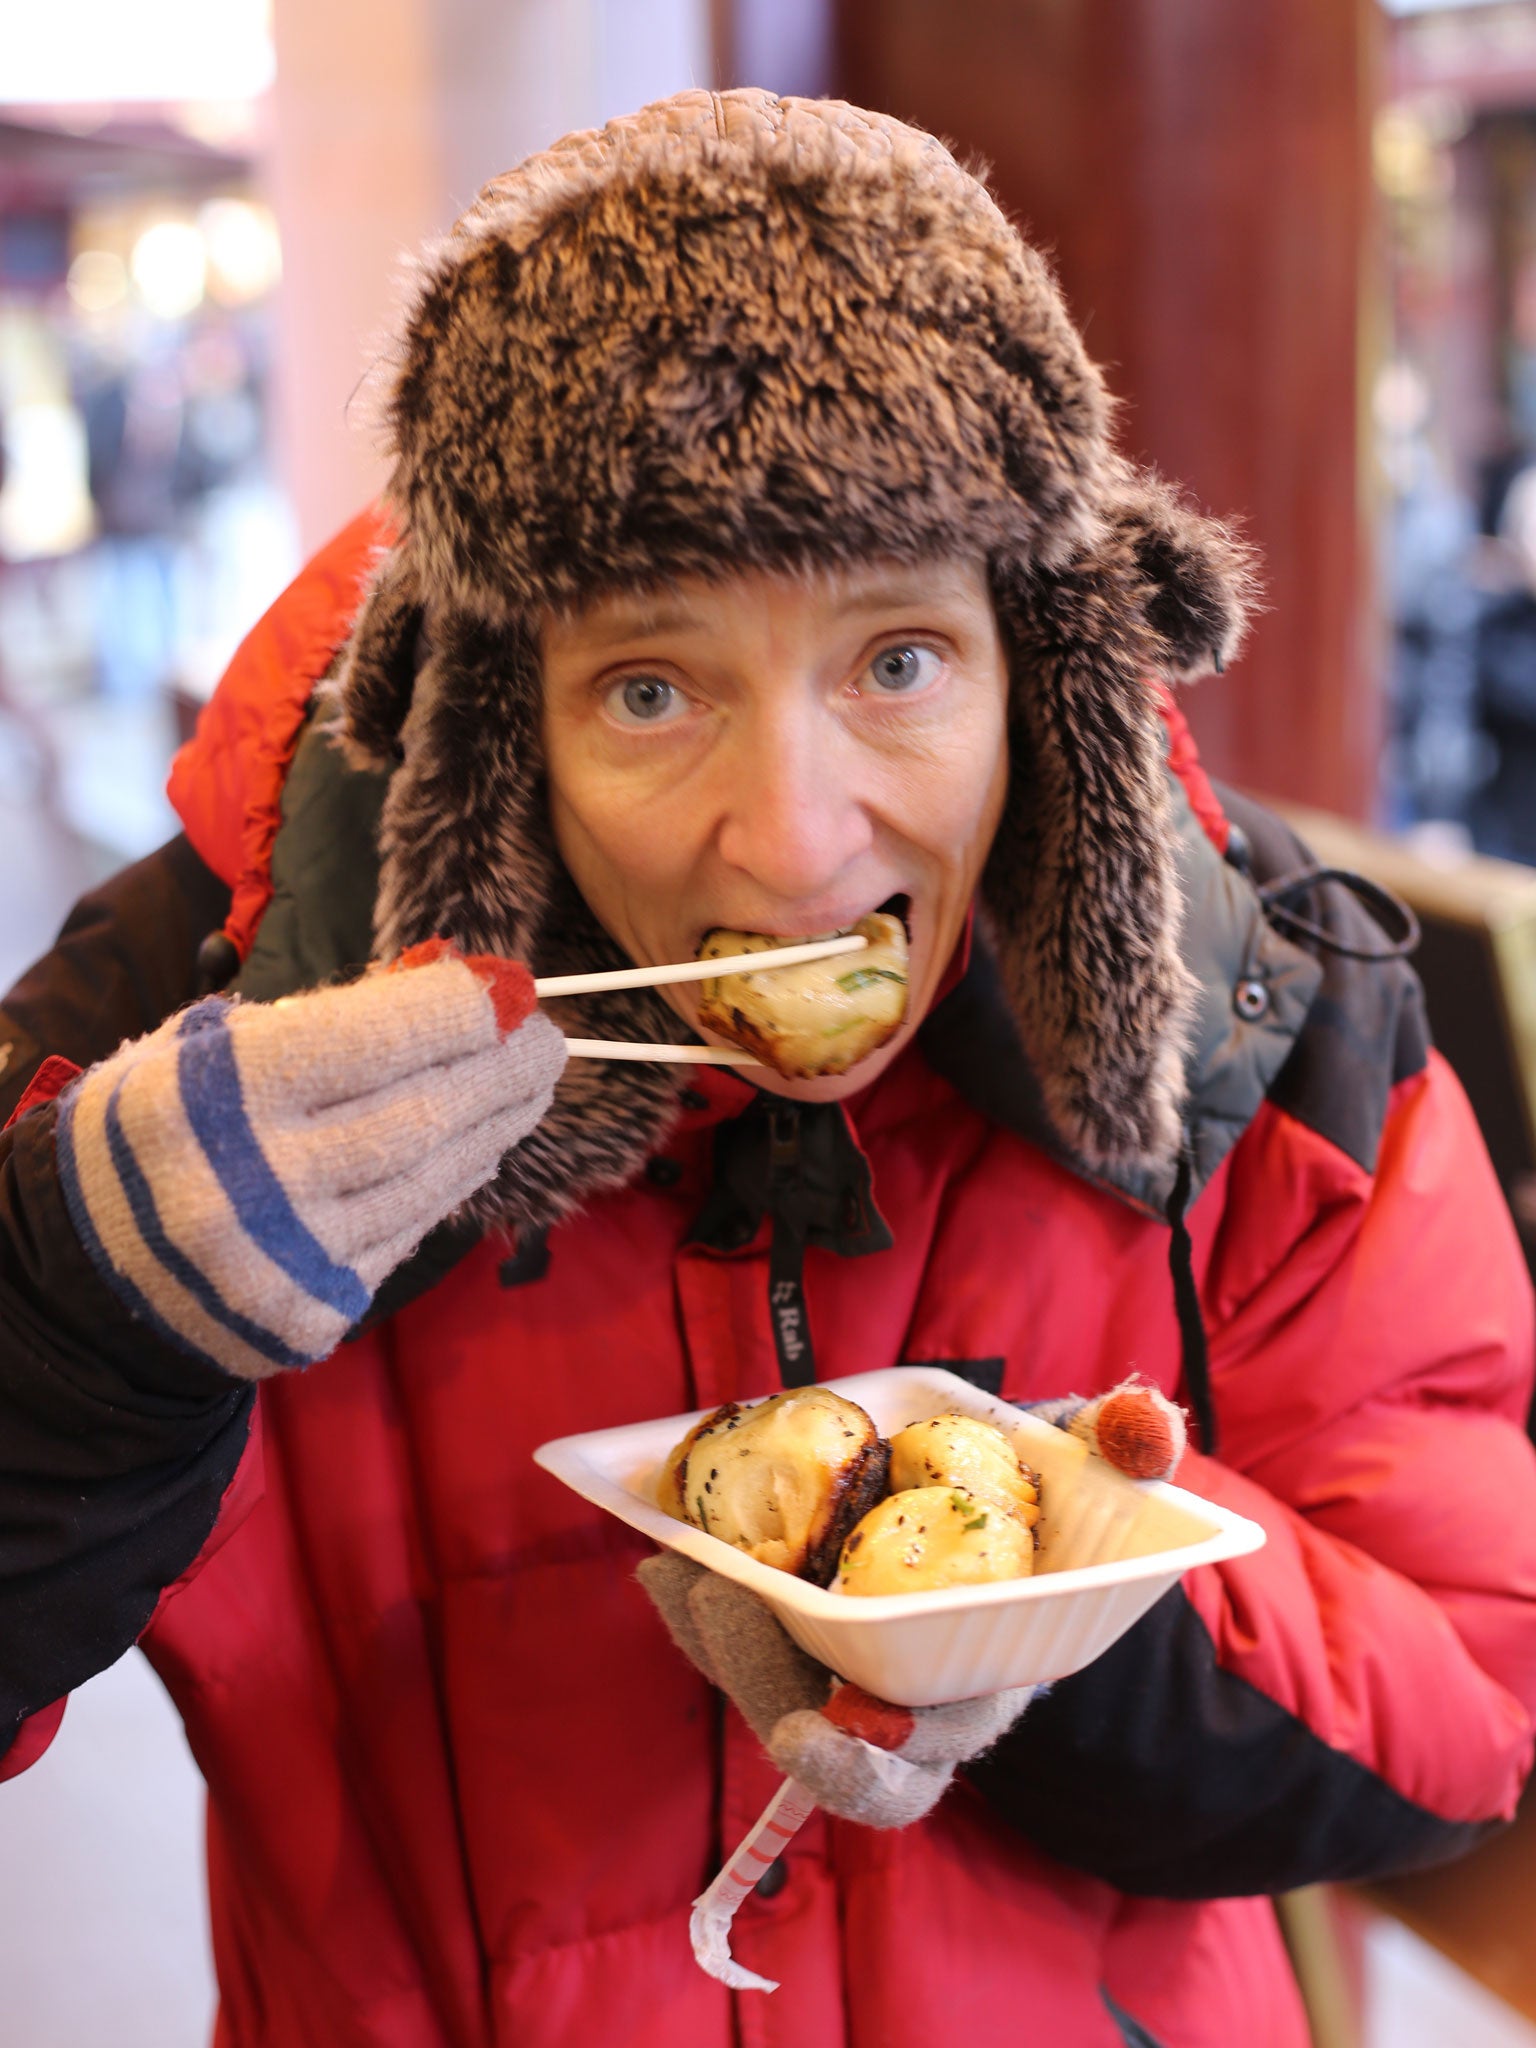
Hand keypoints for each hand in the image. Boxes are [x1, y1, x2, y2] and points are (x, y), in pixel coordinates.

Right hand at [55, 939, 565, 1378]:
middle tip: (548, 1041)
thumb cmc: (163, 1125)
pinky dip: (453, 1184)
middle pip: (422, 1115)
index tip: (506, 992)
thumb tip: (452, 992)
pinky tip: (480, 1148)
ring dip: (494, 1128)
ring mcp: (293, 1257)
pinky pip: (409, 1233)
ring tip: (530, 1089)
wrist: (96, 1269)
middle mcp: (259, 1180)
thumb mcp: (206, 1047)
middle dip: (501, 1072)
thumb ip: (320, 1021)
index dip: (457, 1013)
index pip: (372, 1040)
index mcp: (222, 1093)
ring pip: (430, 1180)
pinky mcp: (316, 1312)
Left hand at [638, 1378, 1184, 1825]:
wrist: (1007, 1536)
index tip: (812, 1732)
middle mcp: (912, 1710)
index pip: (923, 1755)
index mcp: (983, 1688)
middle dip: (762, 1681)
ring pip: (772, 1696)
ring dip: (719, 1645)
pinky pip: (741, 1655)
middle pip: (824, 1743)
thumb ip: (1118, 1459)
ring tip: (681, 1572)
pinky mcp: (800, 1650)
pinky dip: (698, 1614)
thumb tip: (1141, 1428)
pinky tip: (664, 1560)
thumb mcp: (1090, 1483)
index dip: (865, 1762)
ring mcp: (850, 1684)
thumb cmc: (1051, 1522)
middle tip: (722, 1602)